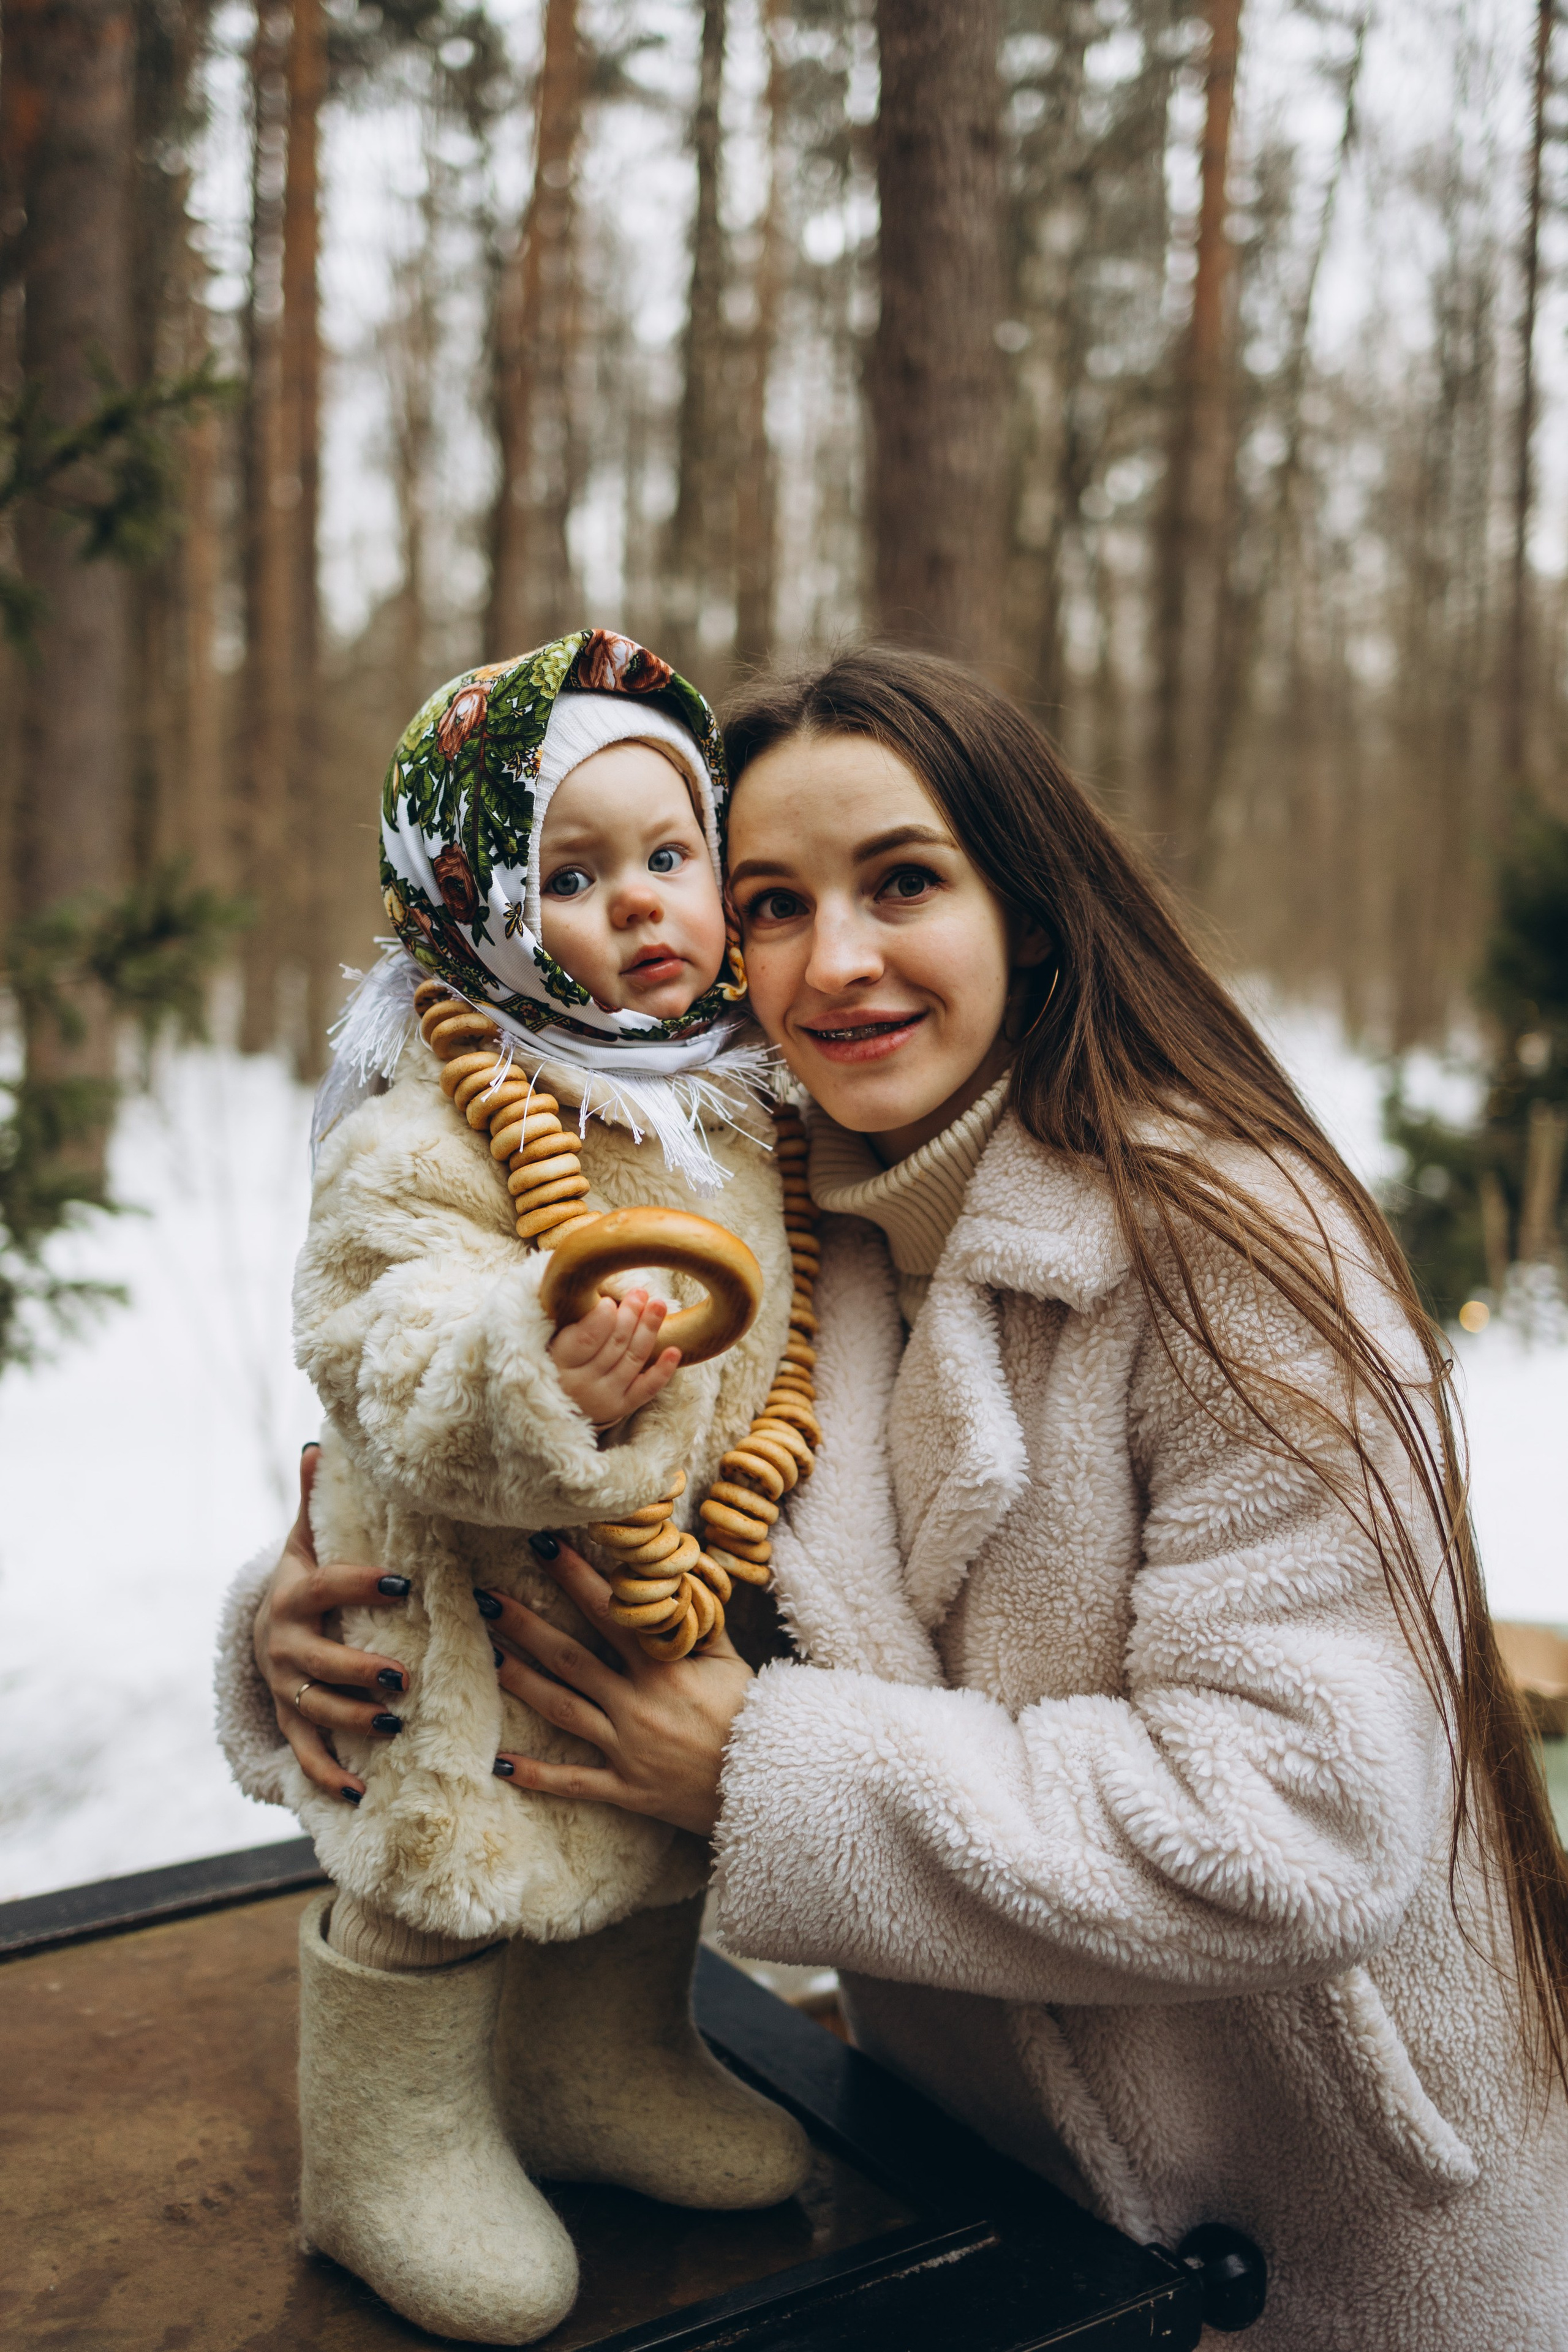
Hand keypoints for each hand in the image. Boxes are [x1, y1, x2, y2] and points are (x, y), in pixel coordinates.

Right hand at [253, 1443, 414, 1803]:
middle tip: (403, 1674)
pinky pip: (305, 1753)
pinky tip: (360, 1792)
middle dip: (358, 1669)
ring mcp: (284, 1688)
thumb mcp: (305, 1540)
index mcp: (293, 1596)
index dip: (360, 1584)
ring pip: (314, 1709)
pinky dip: (328, 1775)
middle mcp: (283, 1646)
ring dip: (351, 1720)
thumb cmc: (302, 1580)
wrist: (263, 1629)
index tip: (404, 1582)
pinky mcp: (290, 1721)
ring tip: (393, 1724)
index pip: (326, 1587)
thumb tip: (318, 1442)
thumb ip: (315, 1501)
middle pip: (317, 1661)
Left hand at [486, 1533, 753, 1839]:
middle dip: (526, 1624)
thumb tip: (677, 1578)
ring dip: (521, 1680)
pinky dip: (536, 1775)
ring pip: (561, 1708)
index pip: (608, 1610)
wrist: (768, 1783)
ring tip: (489, 1655)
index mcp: (663, 1666)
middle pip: (569, 1656)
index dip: (573, 1575)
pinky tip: (500, 1763)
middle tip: (488, 1597)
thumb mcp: (730, 1660)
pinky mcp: (625, 1787)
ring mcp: (626, 1747)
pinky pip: (574, 1780)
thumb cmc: (751, 1714)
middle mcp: (636, 1702)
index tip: (542, 1545)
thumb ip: (698, 1621)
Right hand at [548, 1286, 681, 1431]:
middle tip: (641, 1293)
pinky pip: (646, 1388)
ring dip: (648, 1329)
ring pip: (632, 1359)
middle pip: (614, 1344)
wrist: (561, 1403)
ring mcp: (604, 1397)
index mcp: (561, 1361)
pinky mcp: (622, 1406)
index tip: (610, 1301)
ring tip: (658, 1305)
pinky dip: (662, 1371)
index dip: (601, 1320)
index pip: (585, 1339)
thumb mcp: (557, 1338)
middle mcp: (581, 1383)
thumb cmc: (563, 1359)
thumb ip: (577, 1320)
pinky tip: (674, 1350)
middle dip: (630, 1315)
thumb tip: (608, 1297)